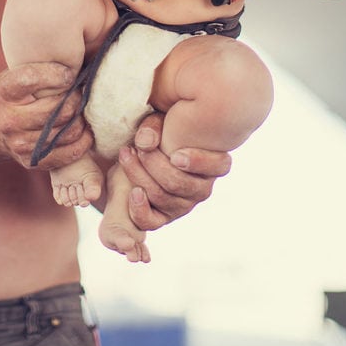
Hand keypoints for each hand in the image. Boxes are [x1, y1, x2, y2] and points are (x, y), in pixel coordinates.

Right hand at [0, 63, 93, 169]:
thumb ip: (40, 68)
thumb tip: (81, 58)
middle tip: (82, 92)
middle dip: (77, 98)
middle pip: (57, 109)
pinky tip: (85, 131)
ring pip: (66, 131)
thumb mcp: (14, 74)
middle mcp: (7, 119)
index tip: (69, 73)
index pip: (32, 78)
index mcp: (0, 92)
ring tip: (83, 109)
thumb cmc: (12, 94)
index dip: (57, 74)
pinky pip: (68, 153)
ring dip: (82, 120)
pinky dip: (83, 141)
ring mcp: (18, 143)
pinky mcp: (30, 161)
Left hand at [118, 113, 231, 230]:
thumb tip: (145, 142)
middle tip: (138, 147)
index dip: (198, 162)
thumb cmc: (162, 134)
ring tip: (126, 154)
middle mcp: (202, 188)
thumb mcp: (161, 123)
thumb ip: (154, 127)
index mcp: (214, 163)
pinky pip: (151, 222)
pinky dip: (140, 208)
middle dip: (154, 164)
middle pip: (179, 182)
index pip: (219, 165)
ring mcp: (183, 205)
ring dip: (139, 175)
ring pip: (162, 197)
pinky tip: (134, 190)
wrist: (144, 154)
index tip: (175, 156)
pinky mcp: (163, 218)